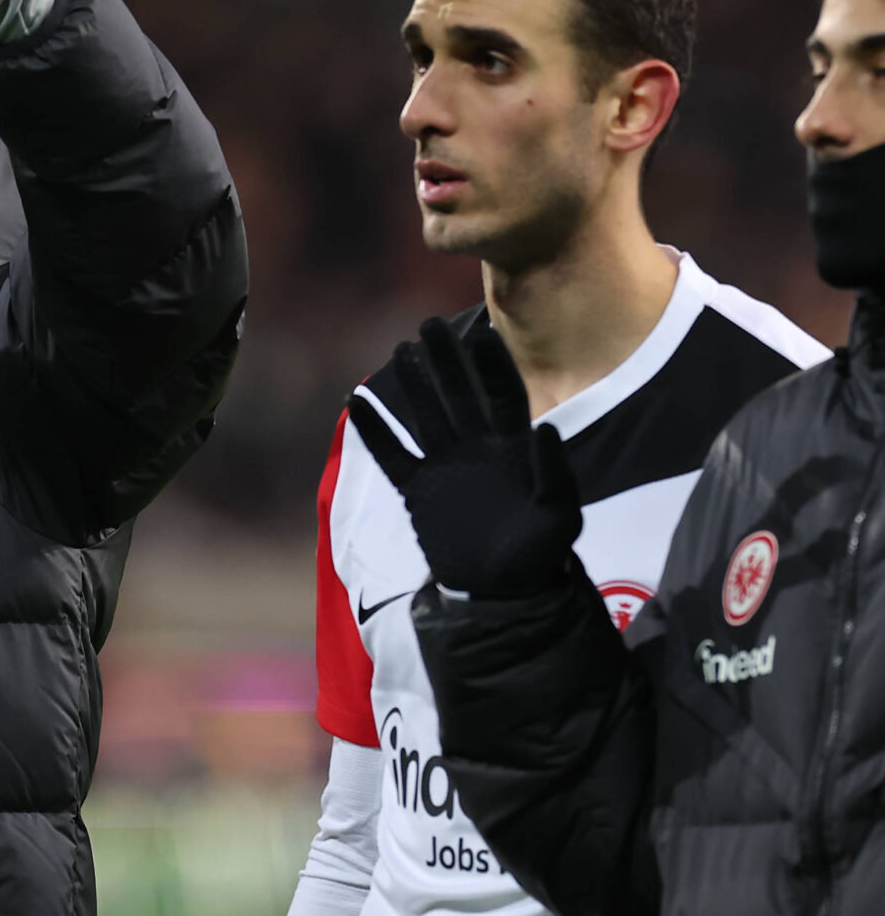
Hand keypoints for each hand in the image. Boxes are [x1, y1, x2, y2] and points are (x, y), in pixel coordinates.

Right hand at [348, 317, 582, 597]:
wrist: (502, 590)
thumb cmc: (540, 554)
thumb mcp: (559, 515)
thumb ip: (554, 473)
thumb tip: (546, 430)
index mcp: (515, 449)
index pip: (503, 395)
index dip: (492, 365)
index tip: (480, 331)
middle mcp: (479, 449)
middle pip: (460, 394)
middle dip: (447, 360)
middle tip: (429, 325)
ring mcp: (447, 467)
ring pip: (427, 416)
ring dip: (414, 385)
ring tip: (401, 350)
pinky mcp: (420, 491)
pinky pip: (393, 456)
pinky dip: (376, 432)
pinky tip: (357, 404)